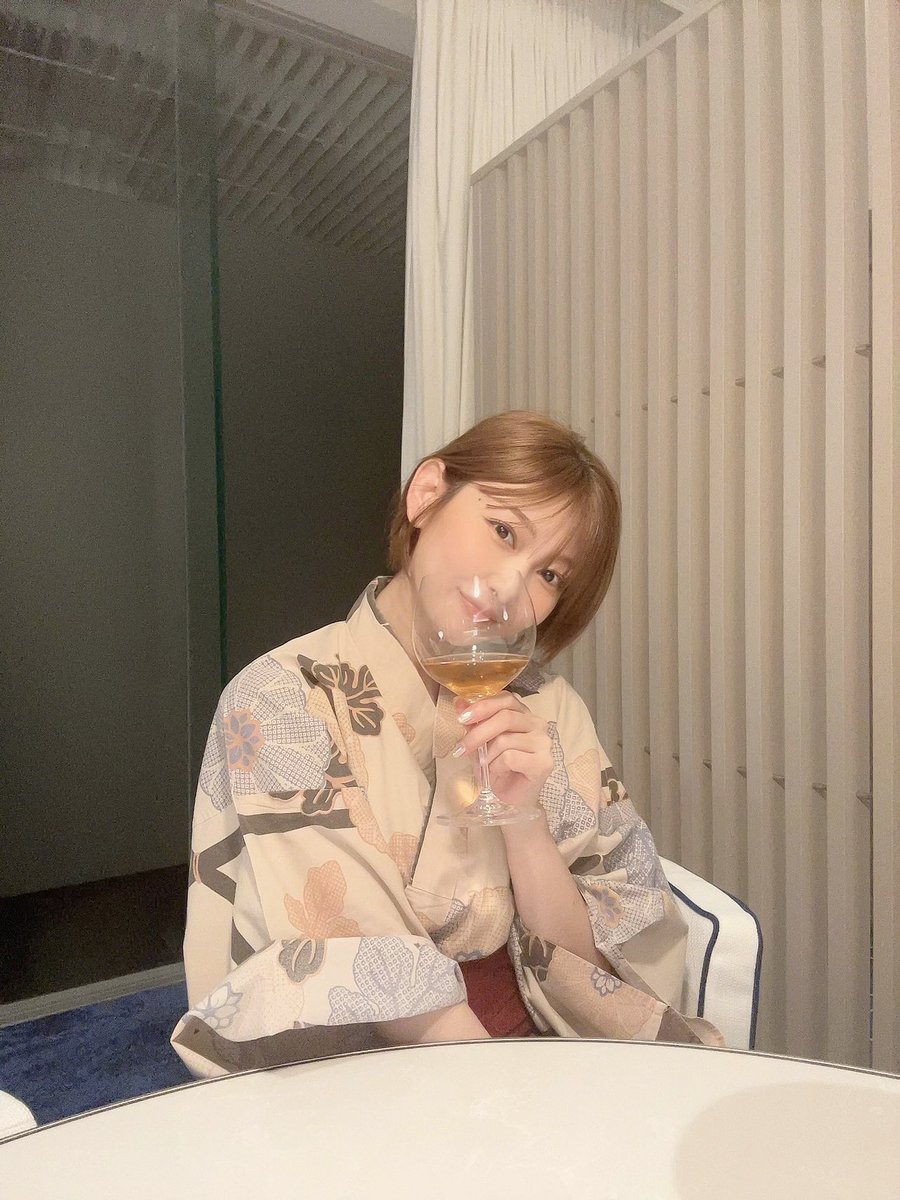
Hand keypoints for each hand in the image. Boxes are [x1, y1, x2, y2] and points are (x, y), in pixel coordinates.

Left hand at [454, 693, 553, 811]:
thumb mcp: (481, 743)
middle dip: (478, 733)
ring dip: (486, 756)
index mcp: (524, 714)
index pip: (507, 699)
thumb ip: (473, 723)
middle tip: (462, 747)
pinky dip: (496, 767)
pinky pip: (509, 758)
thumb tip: (458, 702)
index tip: (462, 717)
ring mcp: (543, 743)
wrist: (511, 798)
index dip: (483, 706)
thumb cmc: (498, 768)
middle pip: (505, 718)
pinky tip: (497, 773)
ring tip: (483, 767)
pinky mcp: (543, 763)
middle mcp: (538, 725)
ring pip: (505, 740)